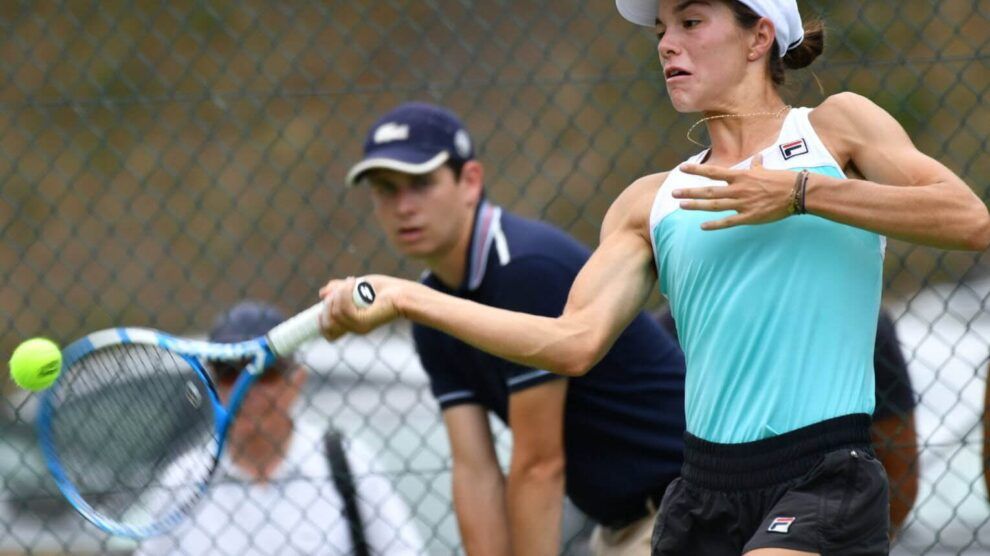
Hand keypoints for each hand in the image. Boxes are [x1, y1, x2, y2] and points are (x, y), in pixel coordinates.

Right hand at [318, 274, 404, 338]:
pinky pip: (342, 308)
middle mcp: (353, 328)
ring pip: (333, 312)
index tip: (327, 298)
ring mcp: (357, 327)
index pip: (327, 332)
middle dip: (329, 302)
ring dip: (338, 293)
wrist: (403, 293)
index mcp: (351, 323)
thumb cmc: (385, 289)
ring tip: (352, 282)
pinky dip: (344, 292)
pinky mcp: (363, 322)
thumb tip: (322, 293)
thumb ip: (339, 290)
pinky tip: (354, 283)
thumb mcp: (357, 286)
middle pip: (325, 323)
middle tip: (342, 286)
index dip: (321, 317)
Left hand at [672, 154, 795, 229]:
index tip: (681, 168)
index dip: (696, 170)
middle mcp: (738, 189)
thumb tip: (757, 158)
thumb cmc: (782, 179)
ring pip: (715, 205)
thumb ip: (756, 166)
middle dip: (690, 191)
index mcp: (741, 176)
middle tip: (673, 193)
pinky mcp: (749, 217)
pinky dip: (715, 224)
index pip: (714, 172)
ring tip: (682, 206)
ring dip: (697, 205)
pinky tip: (702, 226)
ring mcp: (742, 203)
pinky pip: (728, 221)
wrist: (798, 192)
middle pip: (709, 190)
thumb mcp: (766, 170)